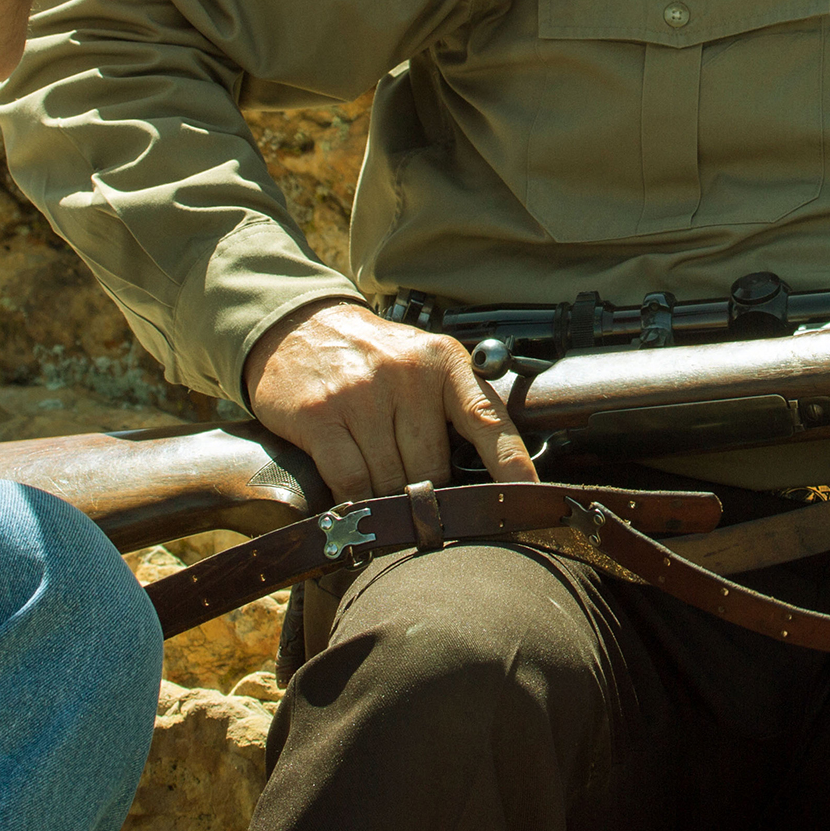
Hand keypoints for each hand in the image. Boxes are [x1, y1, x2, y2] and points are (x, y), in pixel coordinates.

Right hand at [245, 300, 539, 500]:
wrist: (299, 328)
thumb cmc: (373, 358)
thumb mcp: (424, 364)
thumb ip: (455, 408)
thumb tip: (486, 480)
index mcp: (445, 362)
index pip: (488, 421)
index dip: (512, 465)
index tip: (529, 500)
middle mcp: (407, 375)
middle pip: (433, 469)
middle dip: (424, 492)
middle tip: (412, 493)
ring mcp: (362, 395)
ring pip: (391, 481)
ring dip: (386, 499)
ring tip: (379, 489)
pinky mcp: (320, 417)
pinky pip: (351, 482)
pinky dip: (355, 502)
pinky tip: (354, 500)